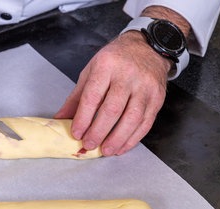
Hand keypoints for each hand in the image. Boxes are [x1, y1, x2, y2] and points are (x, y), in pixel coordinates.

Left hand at [55, 31, 169, 155]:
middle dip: (99, 131)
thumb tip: (61, 118)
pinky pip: (146, 122)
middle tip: (89, 145)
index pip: (93, 97)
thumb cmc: (115, 60)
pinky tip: (122, 146)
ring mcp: (145, 87)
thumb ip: (76, 97)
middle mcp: (127, 75)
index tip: (77, 133)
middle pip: (112, 109)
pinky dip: (133, 138)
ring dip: (117, 138)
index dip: (83, 118)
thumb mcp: (91, 71)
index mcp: (106, 66)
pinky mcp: (157, 98)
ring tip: (106, 150)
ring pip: (132, 118)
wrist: (147, 48)